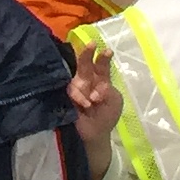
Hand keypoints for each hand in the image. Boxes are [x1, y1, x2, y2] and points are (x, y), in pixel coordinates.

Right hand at [68, 41, 122, 176]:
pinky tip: (85, 104)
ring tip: (92, 101)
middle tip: (90, 46)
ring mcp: (75, 87)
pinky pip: (69, 91)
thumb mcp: (115, 102)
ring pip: (76, 78)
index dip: (103, 57)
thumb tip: (97, 89)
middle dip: (87, 54)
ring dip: (84, 88)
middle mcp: (86, 80)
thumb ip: (109, 92)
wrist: (93, 134)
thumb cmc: (106, 116)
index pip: (102, 65)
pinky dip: (78, 97)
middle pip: (85, 64)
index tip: (107, 51)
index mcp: (101, 79)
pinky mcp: (65, 95)